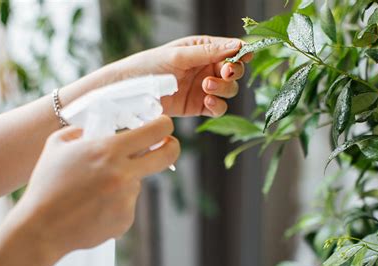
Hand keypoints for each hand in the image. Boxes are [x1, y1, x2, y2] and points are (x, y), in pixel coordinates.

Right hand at [12, 116, 179, 261]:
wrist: (41, 228)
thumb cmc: (45, 184)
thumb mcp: (56, 145)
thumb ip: (80, 131)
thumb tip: (96, 130)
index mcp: (108, 151)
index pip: (155, 131)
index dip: (164, 125)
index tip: (164, 125)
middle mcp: (124, 174)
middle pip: (167, 155)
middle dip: (172, 146)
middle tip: (168, 145)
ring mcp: (127, 199)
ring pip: (136, 181)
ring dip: (123, 181)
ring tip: (91, 192)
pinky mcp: (126, 220)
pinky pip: (126, 203)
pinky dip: (115, 203)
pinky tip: (92, 207)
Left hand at [115, 36, 250, 116]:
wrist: (131, 92)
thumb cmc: (150, 66)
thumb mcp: (179, 56)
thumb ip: (208, 52)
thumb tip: (237, 45)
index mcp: (203, 49)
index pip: (230, 49)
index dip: (241, 52)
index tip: (246, 55)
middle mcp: (206, 68)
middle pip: (234, 71)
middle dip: (233, 72)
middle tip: (225, 72)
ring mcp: (204, 88)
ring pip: (229, 90)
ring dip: (224, 88)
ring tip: (207, 86)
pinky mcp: (199, 106)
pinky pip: (218, 108)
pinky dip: (218, 106)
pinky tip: (208, 102)